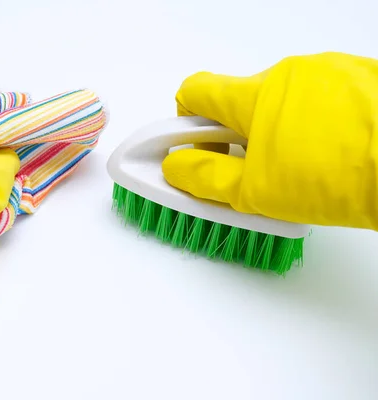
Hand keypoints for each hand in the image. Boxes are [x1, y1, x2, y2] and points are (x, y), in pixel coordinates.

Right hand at [162, 52, 377, 229]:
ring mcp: (326, 72)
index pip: (193, 92)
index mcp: (252, 96)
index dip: (183, 123)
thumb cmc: (341, 178)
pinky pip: (317, 99)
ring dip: (275, 132)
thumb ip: (204, 177)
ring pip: (279, 102)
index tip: (192, 150)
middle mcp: (286, 74)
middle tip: (250, 173)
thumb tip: (176, 166)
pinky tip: (327, 155)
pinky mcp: (359, 78)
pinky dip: (311, 125)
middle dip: (234, 137)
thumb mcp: (255, 193)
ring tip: (298, 168)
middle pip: (238, 102)